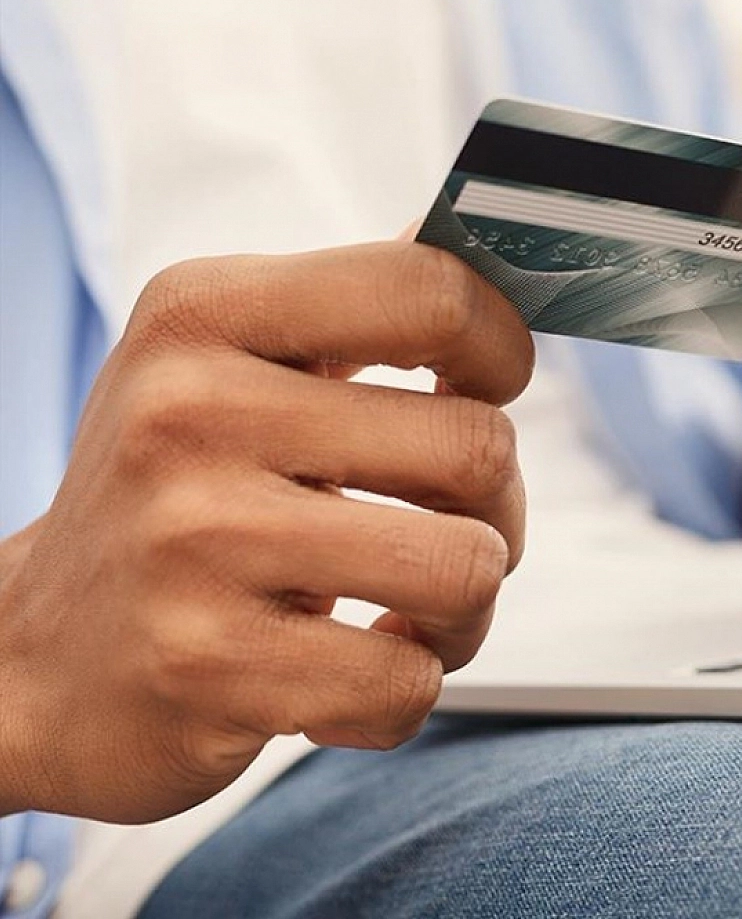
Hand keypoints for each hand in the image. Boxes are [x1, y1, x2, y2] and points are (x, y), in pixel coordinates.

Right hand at [0, 243, 533, 822]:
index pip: (429, 291)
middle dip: (495, 508)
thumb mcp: (227, 368)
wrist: (31, 666)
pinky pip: (407, 684)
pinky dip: (403, 691)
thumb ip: (355, 309)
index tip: (488, 388)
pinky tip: (346, 673)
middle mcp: (188, 414)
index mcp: (203, 314)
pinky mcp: (209, 666)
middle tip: (441, 531)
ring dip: (465, 611)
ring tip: (405, 611)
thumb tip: (474, 245)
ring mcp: (193, 542)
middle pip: (476, 446)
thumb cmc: (169, 503)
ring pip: (465, 568)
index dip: (499, 348)